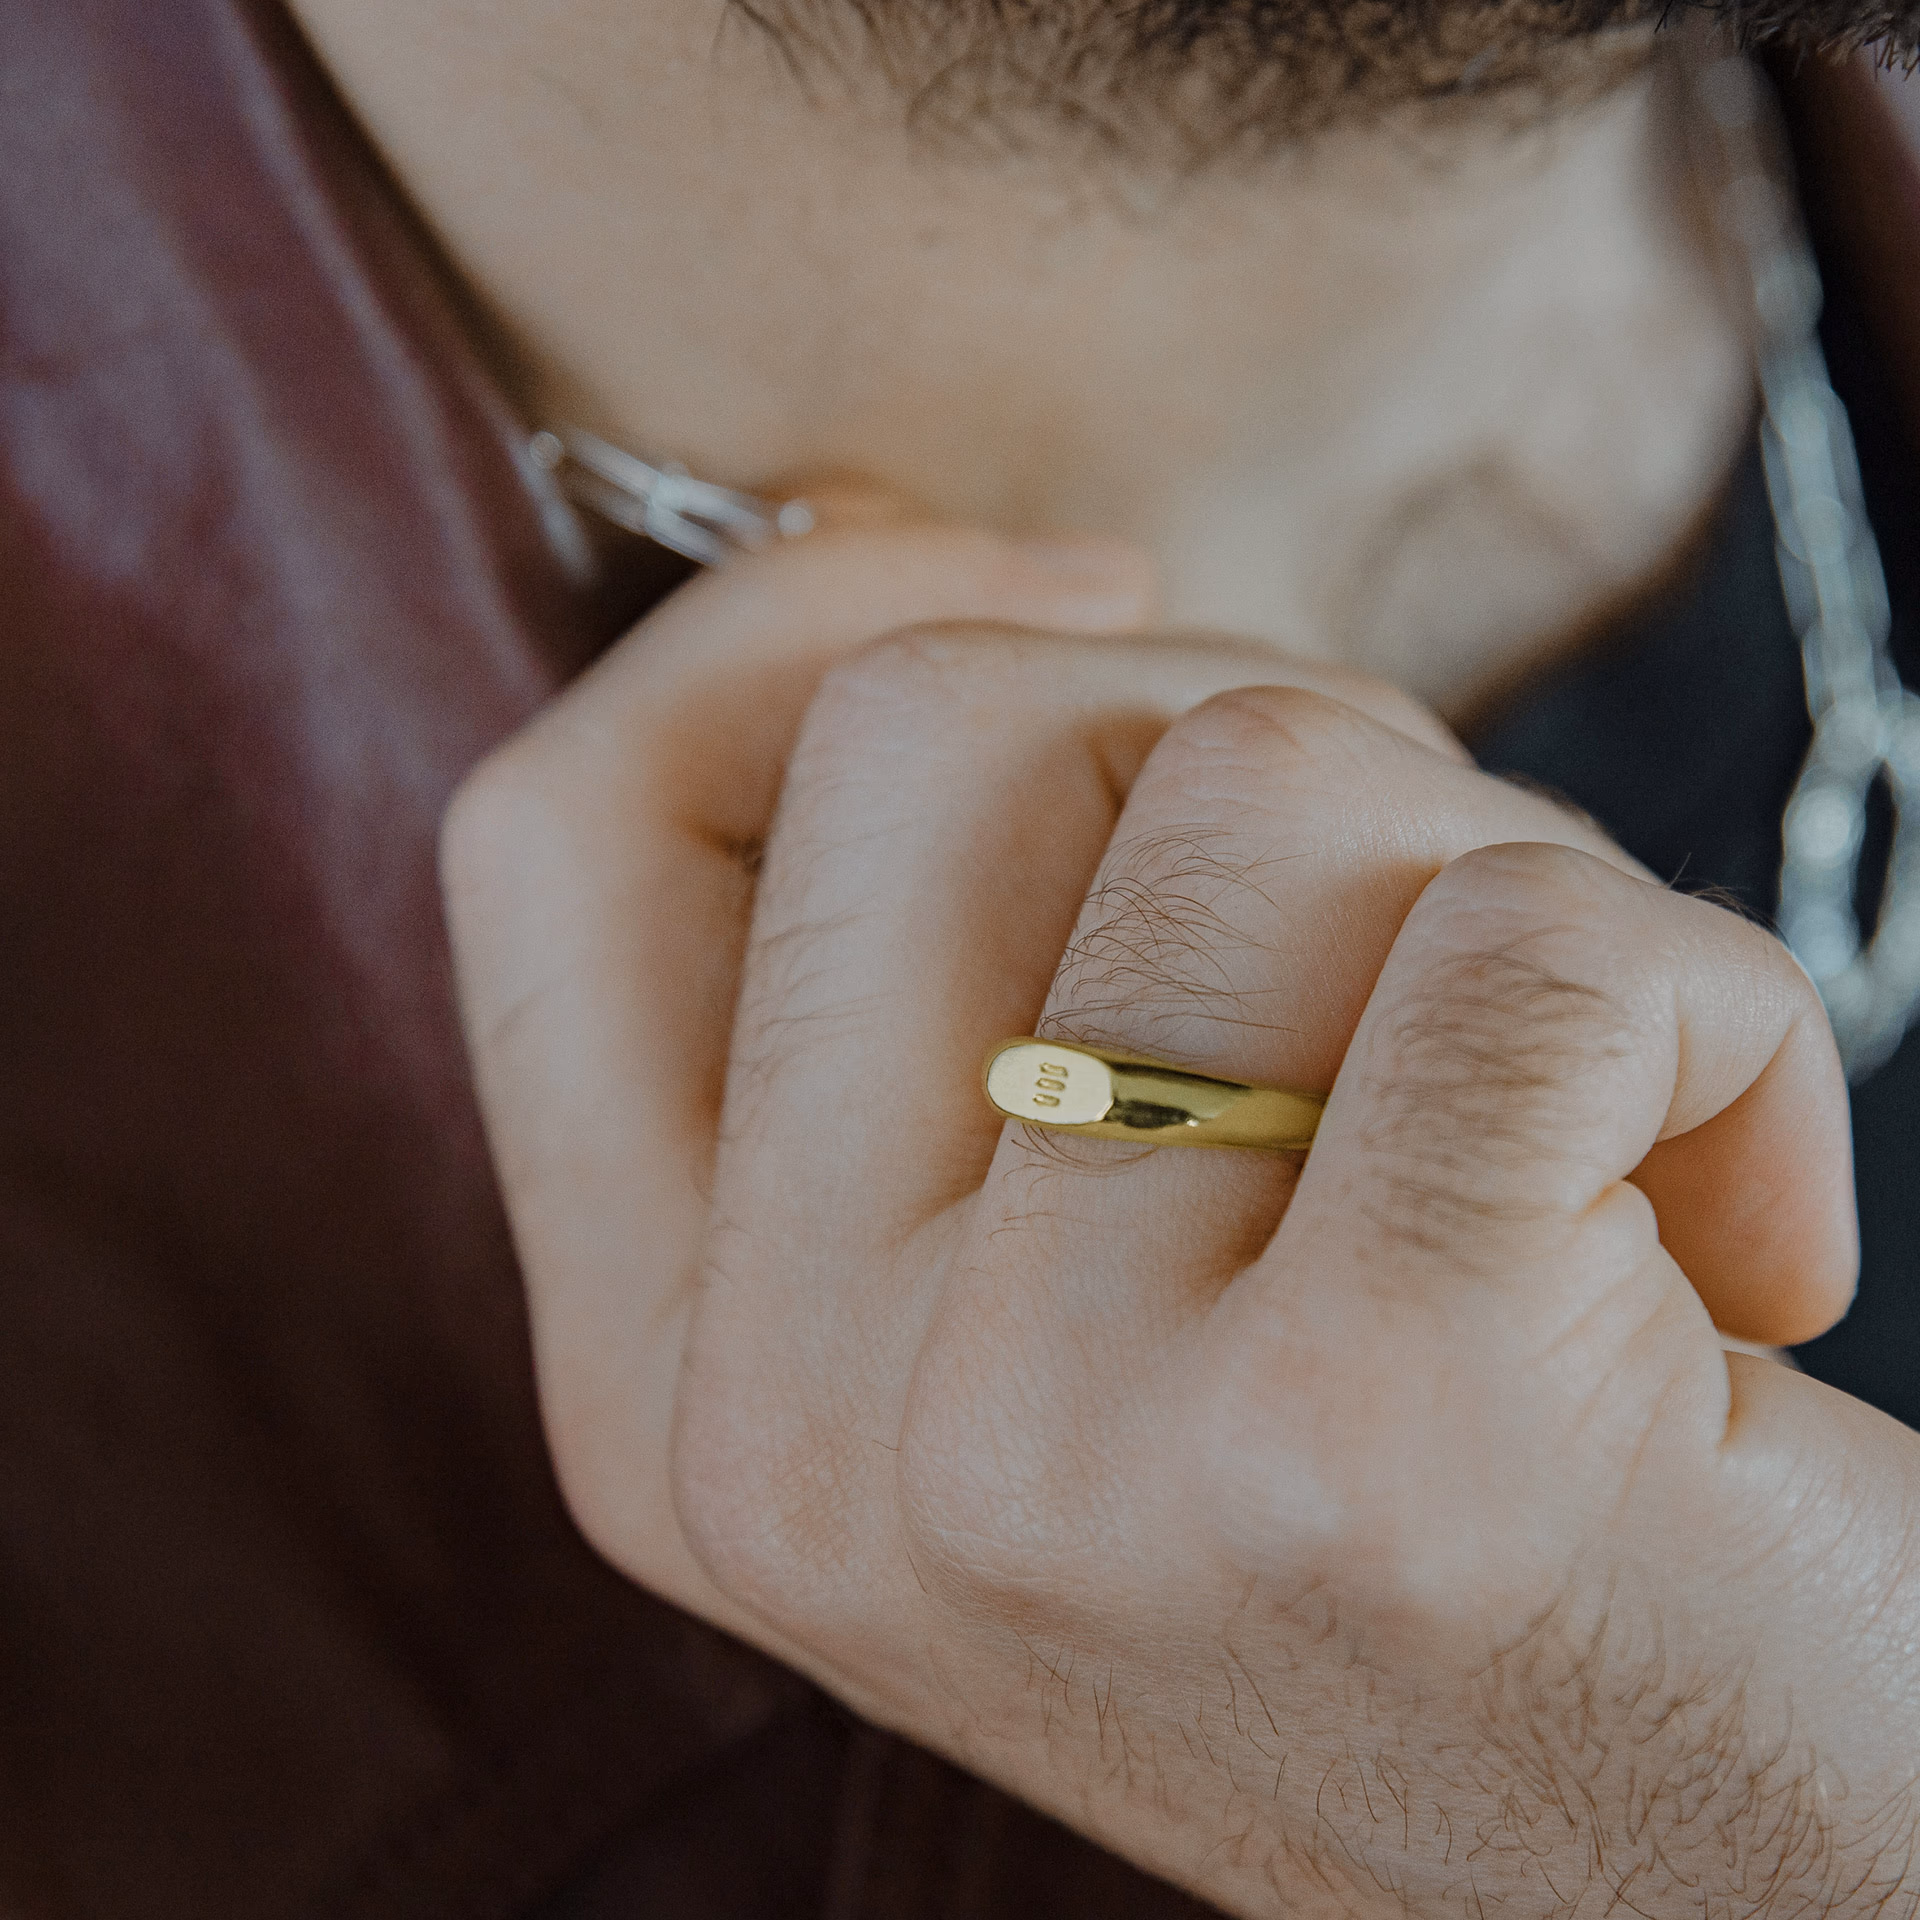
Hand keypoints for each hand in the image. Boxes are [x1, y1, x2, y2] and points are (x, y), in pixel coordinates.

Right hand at [442, 519, 1919, 1918]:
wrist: (1692, 1902)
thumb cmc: (1387, 1535)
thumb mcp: (1044, 1306)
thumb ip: (925, 998)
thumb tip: (963, 575)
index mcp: (675, 1393)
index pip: (554, 840)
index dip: (785, 621)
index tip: (1068, 591)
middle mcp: (798, 1440)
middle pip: (925, 726)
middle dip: (1230, 710)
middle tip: (1398, 918)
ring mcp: (1055, 1454)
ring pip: (1257, 774)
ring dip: (1496, 869)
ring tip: (1574, 1118)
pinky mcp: (1374, 1434)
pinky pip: (1540, 936)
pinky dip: (1715, 1010)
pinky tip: (1727, 1228)